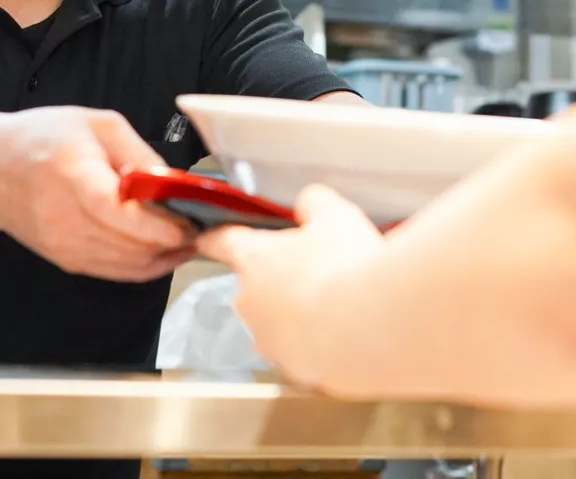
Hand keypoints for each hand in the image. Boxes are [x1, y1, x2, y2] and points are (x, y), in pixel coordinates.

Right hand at [0, 106, 195, 281]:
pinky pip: (114, 272)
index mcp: (71, 172)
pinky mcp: (64, 259)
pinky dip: (144, 266)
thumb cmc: (41, 138)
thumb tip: (175, 184)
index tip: (185, 224)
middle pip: (128, 245)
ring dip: (164, 258)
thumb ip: (139, 153)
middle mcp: (63, 215)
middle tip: (202, 229)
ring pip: (126, 265)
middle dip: (172, 243)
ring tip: (188, 239)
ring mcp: (61, 243)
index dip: (156, 226)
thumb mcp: (96, 124)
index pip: (115, 211)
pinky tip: (164, 251)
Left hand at [197, 185, 383, 388]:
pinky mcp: (292, 370)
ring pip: (277, 321)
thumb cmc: (343, 264)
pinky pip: (301, 351)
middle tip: (317, 270)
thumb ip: (315, 203)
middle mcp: (249, 302)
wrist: (368, 329)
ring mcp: (268, 341)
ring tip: (338, 306)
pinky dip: (317, 344)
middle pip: (256, 285)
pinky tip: (346, 334)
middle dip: (280, 279)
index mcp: (252, 259)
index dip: (217, 238)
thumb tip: (308, 204)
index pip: (223, 242)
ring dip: (298, 314)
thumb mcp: (335, 217)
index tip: (207, 238)